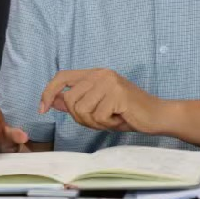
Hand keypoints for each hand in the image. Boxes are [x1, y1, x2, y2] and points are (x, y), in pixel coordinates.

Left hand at [39, 69, 163, 133]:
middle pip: (71, 99)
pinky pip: (98, 117)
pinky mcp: (117, 94)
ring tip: (112, 118)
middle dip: (80, 117)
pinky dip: (107, 124)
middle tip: (100, 120)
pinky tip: (120, 119)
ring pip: (82, 110)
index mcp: (95, 74)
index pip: (62, 77)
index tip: (42, 109)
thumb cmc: (128, 113)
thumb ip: (77, 101)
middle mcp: (101, 74)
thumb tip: (54, 100)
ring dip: (95, 122)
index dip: (49, 92)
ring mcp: (110, 82)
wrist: (157, 115)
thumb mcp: (98, 107)